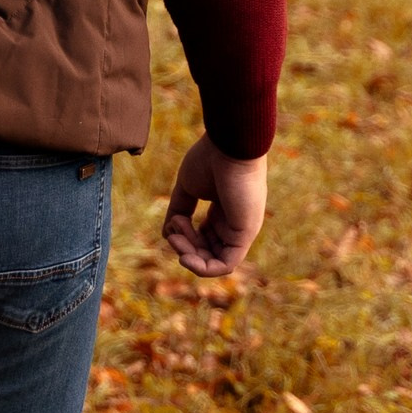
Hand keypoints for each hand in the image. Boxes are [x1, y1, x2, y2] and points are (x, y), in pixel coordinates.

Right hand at [162, 132, 267, 276]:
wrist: (229, 145)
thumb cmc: (210, 159)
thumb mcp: (187, 187)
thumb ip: (178, 210)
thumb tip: (167, 234)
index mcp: (224, 212)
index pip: (205, 239)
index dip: (185, 238)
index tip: (173, 222)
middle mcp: (234, 224)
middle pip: (208, 252)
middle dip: (185, 247)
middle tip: (172, 231)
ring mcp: (241, 230)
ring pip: (214, 261)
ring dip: (190, 257)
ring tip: (176, 238)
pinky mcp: (244, 235)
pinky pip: (225, 264)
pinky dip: (203, 267)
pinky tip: (186, 257)